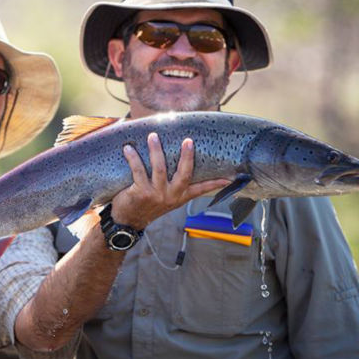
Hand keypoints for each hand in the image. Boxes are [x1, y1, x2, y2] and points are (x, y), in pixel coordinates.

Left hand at [111, 132, 230, 229]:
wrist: (128, 221)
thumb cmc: (146, 204)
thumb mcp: (165, 198)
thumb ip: (172, 184)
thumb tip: (176, 158)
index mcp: (179, 197)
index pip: (201, 189)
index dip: (215, 183)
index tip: (230, 177)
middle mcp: (171, 196)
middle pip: (184, 174)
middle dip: (187, 156)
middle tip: (188, 140)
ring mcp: (156, 194)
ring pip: (160, 168)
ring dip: (156, 150)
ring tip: (153, 136)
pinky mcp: (141, 192)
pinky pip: (138, 170)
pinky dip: (133, 157)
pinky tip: (128, 148)